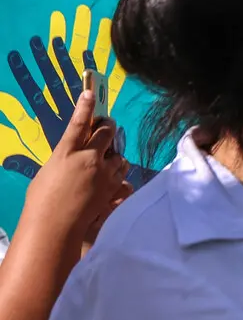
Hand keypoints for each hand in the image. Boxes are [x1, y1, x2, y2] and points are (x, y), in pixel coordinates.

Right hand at [23, 90, 129, 244]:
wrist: (55, 226)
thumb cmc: (42, 201)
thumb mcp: (49, 172)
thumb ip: (65, 160)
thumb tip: (75, 156)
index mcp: (66, 152)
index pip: (78, 123)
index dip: (85, 107)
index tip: (91, 93)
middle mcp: (88, 158)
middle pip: (107, 133)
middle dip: (108, 128)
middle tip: (106, 128)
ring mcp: (104, 173)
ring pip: (119, 155)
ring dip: (114, 156)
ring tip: (105, 164)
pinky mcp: (114, 188)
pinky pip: (124, 176)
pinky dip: (119, 176)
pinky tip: (111, 182)